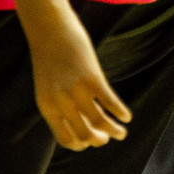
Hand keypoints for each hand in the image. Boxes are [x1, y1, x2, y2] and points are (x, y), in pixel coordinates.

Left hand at [20, 1, 130, 150]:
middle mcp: (60, 103)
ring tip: (122, 131)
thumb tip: (85, 125)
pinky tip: (126, 115)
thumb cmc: (50, 58)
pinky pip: (112, 104)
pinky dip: (122, 114)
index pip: (67, 140)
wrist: (47, 29)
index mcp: (47, 107)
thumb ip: (61, 106)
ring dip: (116, 132)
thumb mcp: (49, 86)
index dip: (83, 144)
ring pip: (103, 125)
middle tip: (108, 134)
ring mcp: (76, 91)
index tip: (92, 136)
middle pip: (87, 137)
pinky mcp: (92, 78)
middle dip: (101, 140)